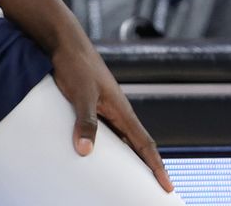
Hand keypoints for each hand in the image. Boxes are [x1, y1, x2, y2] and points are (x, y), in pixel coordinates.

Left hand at [48, 39, 174, 192]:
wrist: (63, 42)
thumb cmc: (75, 65)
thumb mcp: (80, 95)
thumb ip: (85, 121)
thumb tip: (85, 150)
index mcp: (122, 111)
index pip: (144, 145)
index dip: (156, 167)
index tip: (167, 187)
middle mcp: (117, 111)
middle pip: (136, 146)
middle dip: (145, 168)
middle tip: (151, 189)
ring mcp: (104, 108)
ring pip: (119, 139)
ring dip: (125, 158)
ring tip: (125, 179)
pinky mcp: (90, 104)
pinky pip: (104, 130)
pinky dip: (105, 146)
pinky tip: (96, 154)